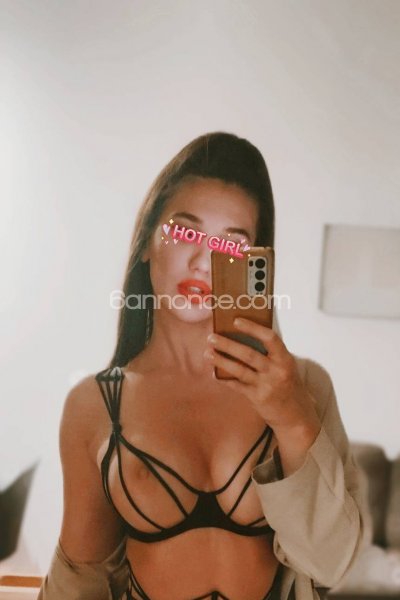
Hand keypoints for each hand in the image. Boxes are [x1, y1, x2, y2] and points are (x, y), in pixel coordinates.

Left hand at [204, 317, 320, 437]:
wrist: (295, 415)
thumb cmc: (287, 385)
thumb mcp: (285, 366)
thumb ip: (269, 354)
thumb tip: (241, 337)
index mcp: (285, 358)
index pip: (270, 338)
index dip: (253, 328)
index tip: (236, 321)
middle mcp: (277, 371)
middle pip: (249, 354)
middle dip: (228, 344)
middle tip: (211, 337)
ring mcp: (267, 385)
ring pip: (240, 370)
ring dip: (221, 360)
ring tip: (208, 353)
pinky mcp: (258, 398)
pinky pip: (237, 386)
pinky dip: (224, 379)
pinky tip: (214, 374)